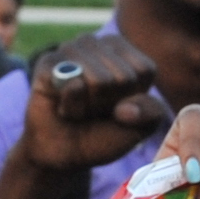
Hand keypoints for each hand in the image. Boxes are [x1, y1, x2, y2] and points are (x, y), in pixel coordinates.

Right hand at [15, 31, 168, 178]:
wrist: (63, 153)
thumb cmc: (103, 135)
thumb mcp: (139, 127)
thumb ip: (151, 112)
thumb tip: (124, 109)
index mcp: (125, 53)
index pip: (144, 70)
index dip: (133, 99)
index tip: (118, 107)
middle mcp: (98, 44)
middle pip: (123, 77)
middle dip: (110, 104)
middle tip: (94, 110)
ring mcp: (71, 49)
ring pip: (98, 79)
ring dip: (90, 107)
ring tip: (79, 108)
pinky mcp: (48, 62)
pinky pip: (73, 86)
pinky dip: (72, 107)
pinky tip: (64, 107)